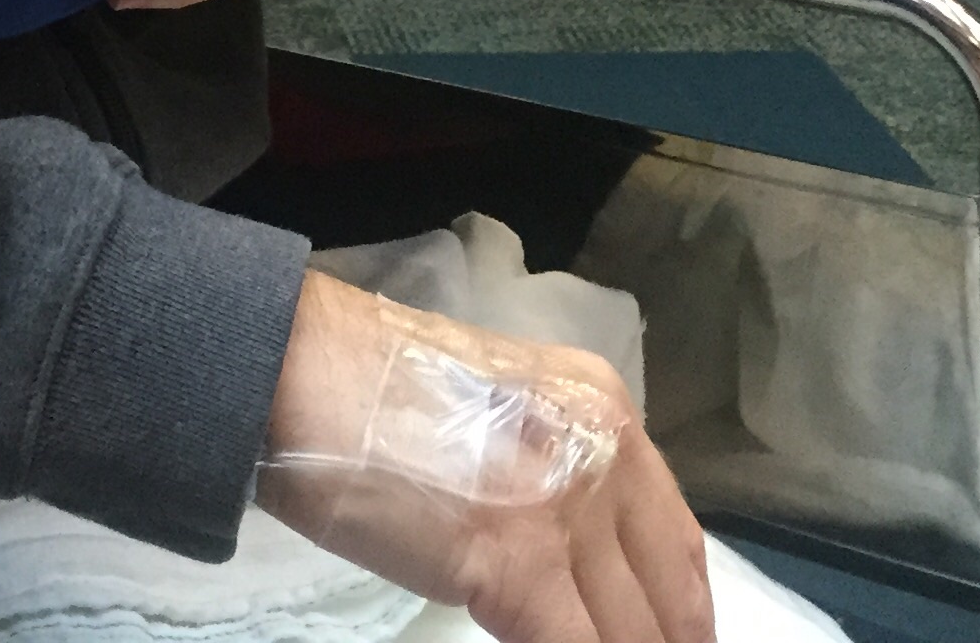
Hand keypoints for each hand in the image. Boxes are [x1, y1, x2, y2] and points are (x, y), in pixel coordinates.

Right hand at [259, 274, 713, 642]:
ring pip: (632, 635)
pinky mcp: (520, 566)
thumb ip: (550, 476)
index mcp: (605, 413)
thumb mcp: (498, 416)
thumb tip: (569, 567)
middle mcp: (607, 453)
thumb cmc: (369, 387)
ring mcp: (567, 511)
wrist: (296, 363)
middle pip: (668, 598)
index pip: (678, 545)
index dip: (684, 620)